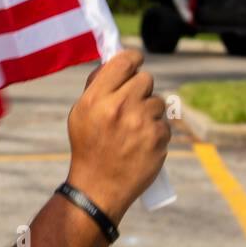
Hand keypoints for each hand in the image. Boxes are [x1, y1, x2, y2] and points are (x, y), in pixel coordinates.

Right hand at [66, 49, 168, 221]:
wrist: (98, 188)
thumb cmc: (89, 147)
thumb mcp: (80, 113)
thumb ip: (98, 86)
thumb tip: (116, 61)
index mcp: (96, 98)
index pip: (124, 61)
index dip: (133, 59)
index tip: (135, 62)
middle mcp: (119, 106)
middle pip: (145, 79)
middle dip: (140, 90)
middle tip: (131, 105)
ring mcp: (141, 122)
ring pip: (158, 101)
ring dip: (150, 112)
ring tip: (134, 130)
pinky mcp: (158, 138)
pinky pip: (164, 123)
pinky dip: (156, 132)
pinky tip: (141, 144)